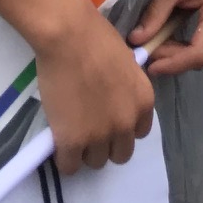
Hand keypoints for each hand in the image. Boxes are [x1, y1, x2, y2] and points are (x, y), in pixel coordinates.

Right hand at [33, 3, 155, 172]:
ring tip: (71, 130)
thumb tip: (114, 99)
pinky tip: (58, 141)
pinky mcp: (73, 142)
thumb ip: (125, 88)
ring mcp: (100, 135)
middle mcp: (126, 123)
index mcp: (143, 101)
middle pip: (120, 153)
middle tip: (89, 127)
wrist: (69, 35)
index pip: (139, 132)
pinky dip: (64, 158)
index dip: (122, 126)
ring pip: (96, 162)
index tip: (108, 117)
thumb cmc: (96, 38)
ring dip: (85, 150)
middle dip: (106, 143)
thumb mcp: (125, 63)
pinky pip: (70, 167)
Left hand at [130, 0, 202, 75]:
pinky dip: (186, 44)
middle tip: (147, 52)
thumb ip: (155, 15)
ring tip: (155, 44)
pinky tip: (168, 38)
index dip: (173, 63)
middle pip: (201, 55)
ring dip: (178, 53)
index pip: (198, 53)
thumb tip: (136, 40)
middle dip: (173, 59)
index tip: (149, 65)